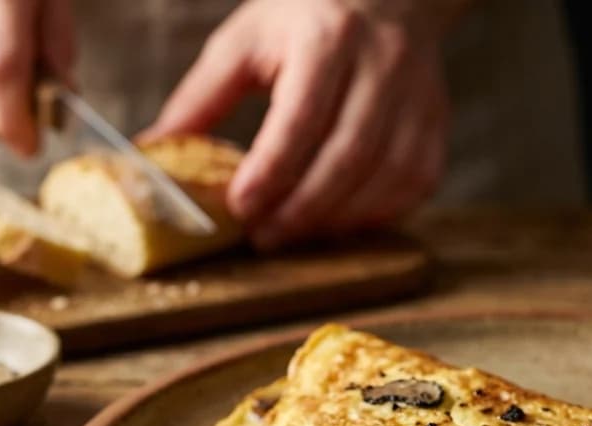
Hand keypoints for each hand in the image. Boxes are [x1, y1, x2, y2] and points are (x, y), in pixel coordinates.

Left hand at [146, 0, 461, 248]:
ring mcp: (418, 98)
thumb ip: (202, 98)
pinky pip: (415, 185)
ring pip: (386, 178)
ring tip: (295, 234)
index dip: (271, 172)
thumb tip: (154, 151)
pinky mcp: (436, 124)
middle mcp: (382, 66)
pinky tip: (341, 222)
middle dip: (303, 209)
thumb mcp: (246, 41)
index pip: (300, 118)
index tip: (240, 209)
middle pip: (347, 156)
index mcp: (326, 38)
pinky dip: (378, 214)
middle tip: (264, 237)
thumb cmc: (306, 19)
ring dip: (339, 219)